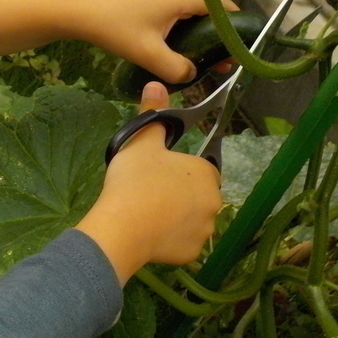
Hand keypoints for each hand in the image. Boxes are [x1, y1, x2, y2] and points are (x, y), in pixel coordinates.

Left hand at [75, 0, 237, 83]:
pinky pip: (182, 8)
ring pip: (196, 10)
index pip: (223, 7)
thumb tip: (193, 72)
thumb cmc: (117, 30)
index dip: (234, 30)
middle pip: (212, 9)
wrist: (84, 13)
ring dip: (203, 32)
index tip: (237, 54)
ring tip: (206, 59)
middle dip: (220, 35)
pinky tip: (186, 46)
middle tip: (222, 64)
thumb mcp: (149, 55)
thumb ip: (178, 68)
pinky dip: (188, 26)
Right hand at [75, 81, 221, 284]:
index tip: (158, 174)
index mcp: (206, 173)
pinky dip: (169, 240)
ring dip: (176, 218)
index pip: (201, 169)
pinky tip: (149, 235)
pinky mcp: (190, 254)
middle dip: (180, 195)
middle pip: (198, 195)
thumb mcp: (141, 143)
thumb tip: (156, 84)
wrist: (123, 227)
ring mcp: (204, 232)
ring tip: (147, 215)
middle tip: (149, 193)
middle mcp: (214, 202)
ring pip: (192, 220)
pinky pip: (181, 243)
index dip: (179, 171)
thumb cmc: (136, 181)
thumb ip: (152, 114)